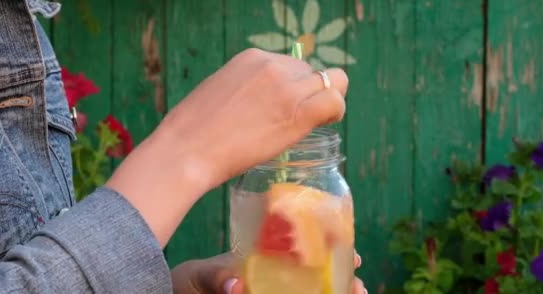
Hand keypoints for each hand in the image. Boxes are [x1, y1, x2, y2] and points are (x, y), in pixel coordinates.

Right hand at [149, 48, 348, 189]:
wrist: (186, 151)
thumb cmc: (192, 130)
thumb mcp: (218, 90)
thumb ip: (245, 87)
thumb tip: (260, 99)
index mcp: (253, 57)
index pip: (290, 64)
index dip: (292, 86)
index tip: (282, 105)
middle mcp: (273, 65)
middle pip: (311, 73)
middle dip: (307, 93)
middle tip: (293, 119)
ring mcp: (287, 88)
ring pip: (332, 81)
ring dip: (327, 100)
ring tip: (312, 121)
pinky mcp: (298, 112)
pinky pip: (335, 102)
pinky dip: (335, 112)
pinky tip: (323, 124)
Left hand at [170, 251, 365, 293]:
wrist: (183, 293)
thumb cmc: (192, 282)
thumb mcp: (201, 275)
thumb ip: (216, 278)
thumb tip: (235, 286)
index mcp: (264, 261)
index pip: (304, 254)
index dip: (330, 252)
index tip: (353, 254)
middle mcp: (274, 278)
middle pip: (315, 277)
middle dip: (341, 280)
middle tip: (359, 286)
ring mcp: (270, 290)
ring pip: (309, 291)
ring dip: (333, 292)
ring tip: (356, 293)